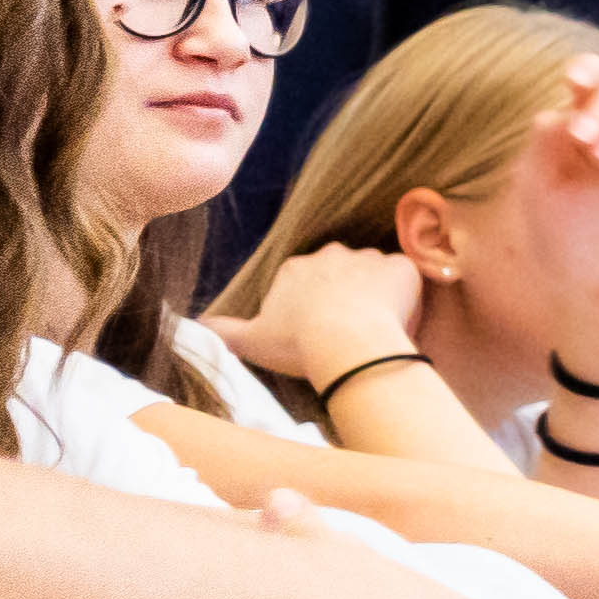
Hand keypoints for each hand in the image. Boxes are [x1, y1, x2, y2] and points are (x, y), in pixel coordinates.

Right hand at [232, 242, 428, 394]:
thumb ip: (221, 331)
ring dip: (376, 295)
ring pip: (374, 274)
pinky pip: (405, 278)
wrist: (345, 342)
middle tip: (349, 330)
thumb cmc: (296, 344)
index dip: (314, 307)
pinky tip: (399, 319)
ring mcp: (368, 258)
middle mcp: (331, 254)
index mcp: (296, 268)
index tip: (319, 330)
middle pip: (341, 274)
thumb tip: (192, 326)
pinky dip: (405, 296)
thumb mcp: (249, 340)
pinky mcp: (400, 266)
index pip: (306, 281)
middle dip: (345, 296)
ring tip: (376, 328)